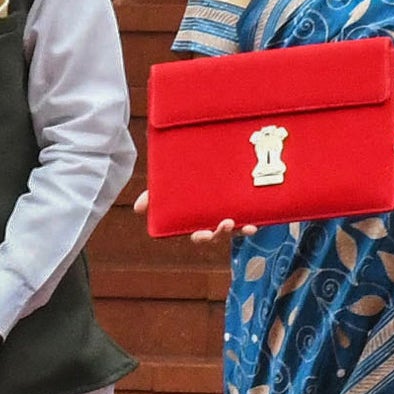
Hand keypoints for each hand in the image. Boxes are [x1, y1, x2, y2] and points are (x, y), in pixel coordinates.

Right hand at [132, 190, 255, 244]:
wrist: (214, 157)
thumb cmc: (185, 178)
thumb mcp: (168, 184)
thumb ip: (154, 194)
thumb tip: (138, 208)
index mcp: (196, 218)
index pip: (198, 233)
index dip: (201, 236)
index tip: (202, 233)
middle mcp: (213, 218)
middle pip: (218, 233)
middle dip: (221, 233)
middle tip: (225, 224)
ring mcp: (230, 212)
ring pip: (236, 228)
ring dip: (239, 229)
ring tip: (241, 222)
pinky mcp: (245, 205)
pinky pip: (252, 216)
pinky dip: (254, 220)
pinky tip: (256, 220)